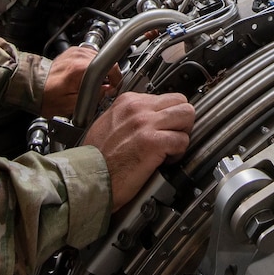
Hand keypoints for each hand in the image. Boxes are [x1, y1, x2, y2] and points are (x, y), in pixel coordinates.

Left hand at [40, 45, 120, 118]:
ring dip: (99, 70)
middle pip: (105, 62)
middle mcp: (78, 56)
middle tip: (101, 88)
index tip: (114, 86)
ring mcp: (75, 51)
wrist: (32, 87)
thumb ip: (94, 97)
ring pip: (99, 58)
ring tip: (90, 83)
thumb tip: (108, 90)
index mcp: (80, 68)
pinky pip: (89, 56)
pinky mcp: (72, 51)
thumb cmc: (47, 97)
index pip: (110, 66)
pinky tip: (84, 76)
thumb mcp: (72, 105)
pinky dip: (91, 65)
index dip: (116, 78)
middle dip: (107, 76)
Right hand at [85, 91, 194, 207]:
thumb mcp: (108, 124)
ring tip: (170, 147)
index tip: (164, 129)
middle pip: (181, 101)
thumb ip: (130, 116)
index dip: (168, 115)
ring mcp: (146, 123)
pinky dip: (178, 152)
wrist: (87, 177)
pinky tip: (165, 160)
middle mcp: (137, 108)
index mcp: (128, 102)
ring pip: (187, 114)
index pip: (165, 97)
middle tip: (172, 137)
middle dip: (181, 121)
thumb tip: (148, 117)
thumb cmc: (96, 158)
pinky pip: (182, 140)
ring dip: (183, 133)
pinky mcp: (153, 142)